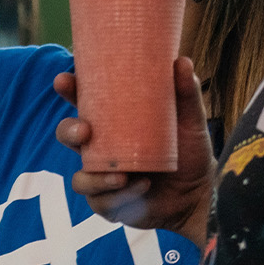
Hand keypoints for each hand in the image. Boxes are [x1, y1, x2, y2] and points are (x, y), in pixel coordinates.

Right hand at [54, 58, 214, 245]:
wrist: (199, 194)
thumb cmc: (190, 152)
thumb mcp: (190, 121)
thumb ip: (186, 94)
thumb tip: (181, 62)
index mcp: (113, 122)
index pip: (84, 102)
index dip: (69, 90)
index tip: (64, 81)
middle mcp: (101, 149)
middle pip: (68, 136)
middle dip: (68, 131)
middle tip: (84, 132)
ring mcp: (102, 177)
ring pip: (81, 177)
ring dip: (96, 177)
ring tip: (123, 175)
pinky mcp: (110, 203)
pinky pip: (101, 201)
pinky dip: (120, 196)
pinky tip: (140, 187)